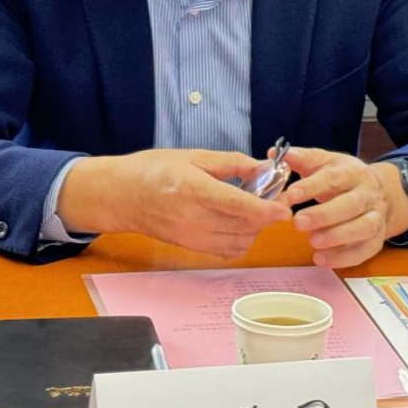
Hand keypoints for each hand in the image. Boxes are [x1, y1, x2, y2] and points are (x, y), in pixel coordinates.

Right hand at [57, 149, 291, 258]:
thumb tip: (263, 168)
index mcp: (194, 189)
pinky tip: (238, 223)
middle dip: (265, 217)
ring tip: (253, 210)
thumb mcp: (194, 156)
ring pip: (239, 242)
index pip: (239, 206)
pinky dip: (241, 240)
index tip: (285, 209)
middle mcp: (193, 218)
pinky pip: (226, 251)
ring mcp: (191, 237)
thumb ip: (232, 163)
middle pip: (244, 227)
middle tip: (272, 199)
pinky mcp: (190, 247)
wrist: (121, 195)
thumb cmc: (153, 170)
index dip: (267, 210)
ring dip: (255, 230)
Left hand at [280, 147, 407, 267]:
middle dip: (324, 215)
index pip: (333, 178)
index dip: (312, 187)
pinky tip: (321, 259)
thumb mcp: (325, 163)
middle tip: (298, 222)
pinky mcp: (375, 240)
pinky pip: (363, 251)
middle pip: (351, 204)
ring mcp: (375, 217)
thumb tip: (272, 153)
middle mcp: (368, 194)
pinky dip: (343, 258)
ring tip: (312, 242)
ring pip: (362, 228)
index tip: (291, 195)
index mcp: (352, 172)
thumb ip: (300, 159)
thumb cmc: (343, 178)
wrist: (380, 193)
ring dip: (337, 237)